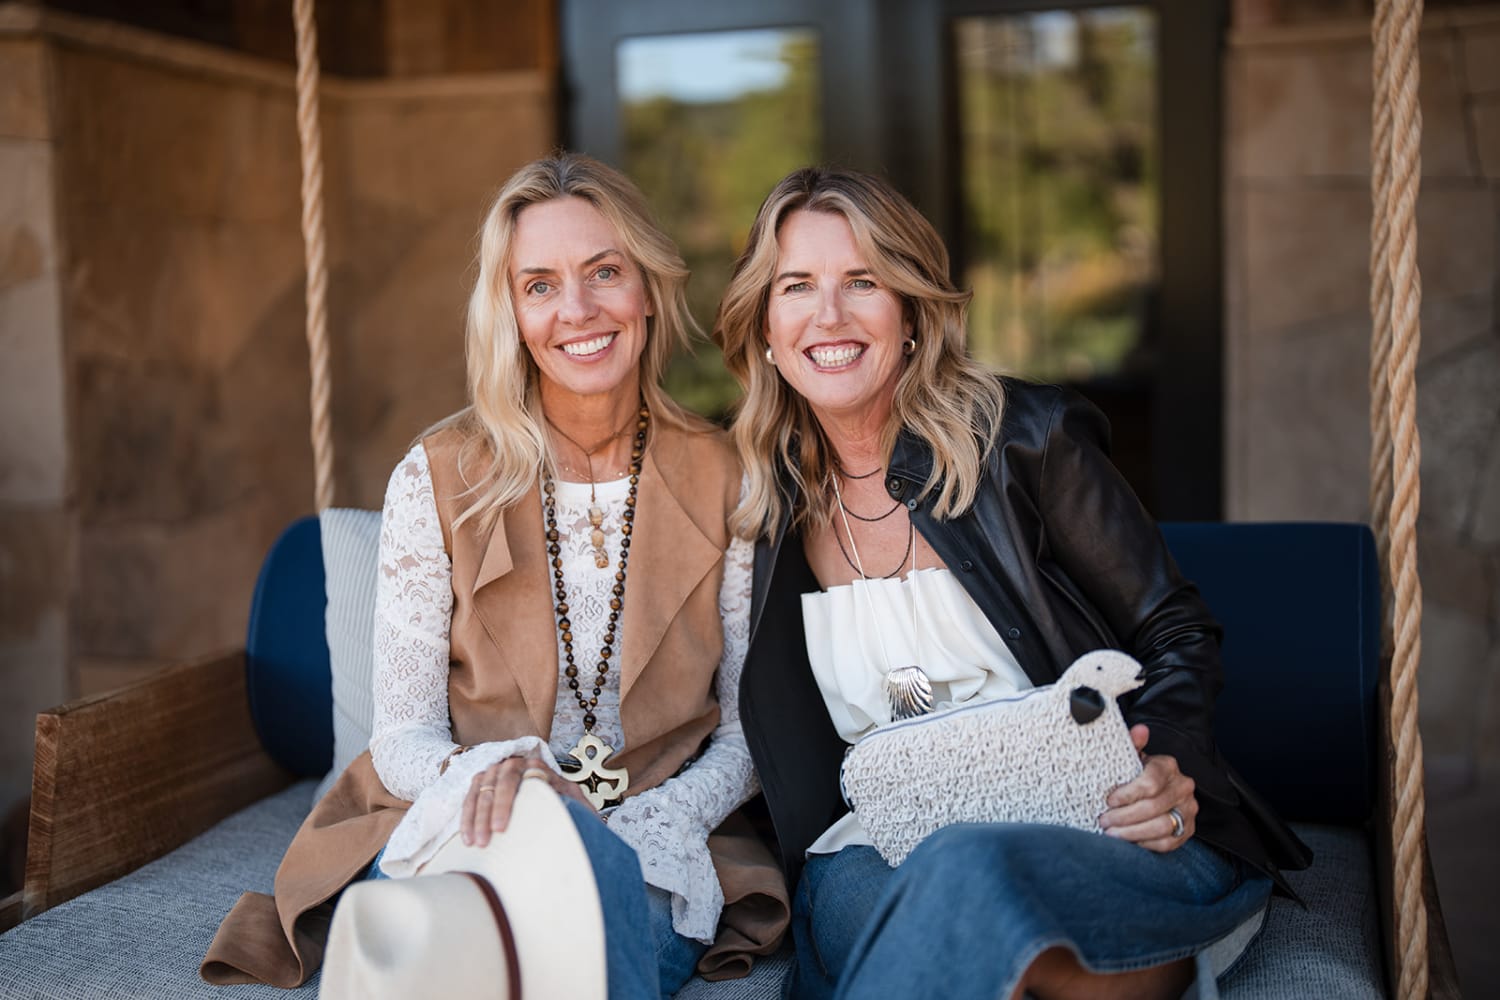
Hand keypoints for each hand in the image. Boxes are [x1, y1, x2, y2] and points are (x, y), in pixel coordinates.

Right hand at [461, 753, 593, 846]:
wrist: (560, 802)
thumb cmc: (567, 805)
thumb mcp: (575, 801)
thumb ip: (571, 802)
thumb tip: (563, 809)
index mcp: (535, 766)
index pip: (514, 781)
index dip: (504, 805)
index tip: (500, 829)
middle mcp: (513, 764)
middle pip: (494, 786)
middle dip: (486, 815)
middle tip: (485, 841)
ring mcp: (496, 772)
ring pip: (479, 792)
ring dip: (474, 818)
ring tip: (473, 843)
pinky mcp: (484, 784)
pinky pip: (470, 798)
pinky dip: (467, 818)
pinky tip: (466, 838)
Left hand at [1099, 724, 1196, 851]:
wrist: (1156, 791)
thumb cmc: (1137, 773)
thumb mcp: (1132, 757)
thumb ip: (1132, 744)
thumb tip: (1140, 730)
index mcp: (1168, 766)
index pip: (1150, 782)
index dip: (1127, 794)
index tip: (1108, 801)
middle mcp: (1183, 786)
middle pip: (1153, 807)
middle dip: (1124, 817)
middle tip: (1104, 821)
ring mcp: (1188, 809)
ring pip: (1161, 826)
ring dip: (1132, 833)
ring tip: (1111, 833)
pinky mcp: (1188, 830)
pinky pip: (1167, 842)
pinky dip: (1145, 843)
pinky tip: (1129, 841)